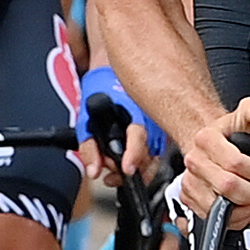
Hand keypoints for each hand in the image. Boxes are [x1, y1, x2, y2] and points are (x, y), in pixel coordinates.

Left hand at [77, 58, 165, 178]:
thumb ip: (89, 148)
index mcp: (135, 110)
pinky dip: (142, 164)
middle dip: (131, 171)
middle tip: (111, 175)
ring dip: (136, 171)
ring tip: (114, 172)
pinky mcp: (162, 133)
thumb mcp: (87, 118)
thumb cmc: (103, 91)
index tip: (127, 169)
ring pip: (155, 159)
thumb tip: (94, 171)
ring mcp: (160, 126)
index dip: (134, 155)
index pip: (139, 136)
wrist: (115, 74)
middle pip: (150, 155)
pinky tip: (126, 164)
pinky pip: (156, 155)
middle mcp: (153, 118)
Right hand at [173, 98, 249, 224]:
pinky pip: (209, 216)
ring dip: (241, 209)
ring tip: (248, 199)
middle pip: (227, 188)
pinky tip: (237, 208)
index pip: (234, 163)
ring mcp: (189, 181)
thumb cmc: (231, 130)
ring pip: (217, 207)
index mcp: (206, 139)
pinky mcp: (188, 198)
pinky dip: (229, 219)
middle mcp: (194, 161)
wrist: (212, 141)